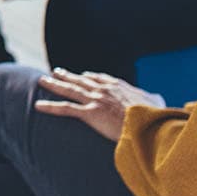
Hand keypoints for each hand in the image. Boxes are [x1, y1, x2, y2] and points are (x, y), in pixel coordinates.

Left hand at [35, 67, 162, 141]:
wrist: (148, 124)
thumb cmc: (154, 116)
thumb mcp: (156, 103)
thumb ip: (153, 99)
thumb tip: (158, 99)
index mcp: (118, 86)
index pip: (100, 78)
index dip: (89, 77)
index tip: (82, 74)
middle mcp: (103, 89)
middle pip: (81, 80)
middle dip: (67, 75)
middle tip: (56, 71)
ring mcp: (95, 100)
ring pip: (69, 90)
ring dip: (54, 85)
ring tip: (42, 80)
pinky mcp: (89, 113)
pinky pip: (65, 109)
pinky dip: (50, 107)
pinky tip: (37, 106)